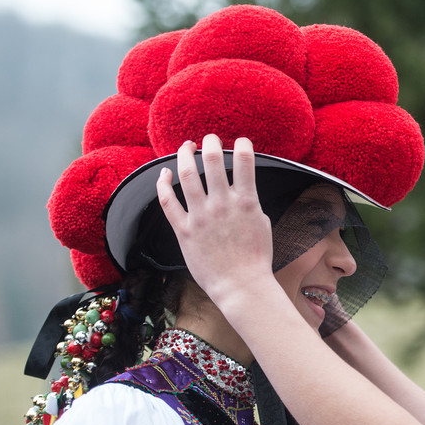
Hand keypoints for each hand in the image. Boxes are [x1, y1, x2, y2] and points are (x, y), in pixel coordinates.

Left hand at [156, 135, 273, 305]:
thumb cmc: (256, 257)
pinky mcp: (184, 230)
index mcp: (247, 202)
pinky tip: (165, 174)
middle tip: (210, 138)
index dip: (243, 145)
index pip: (245, 161)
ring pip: (187, 175)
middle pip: (213, 161)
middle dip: (211, 143)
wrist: (241, 285)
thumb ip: (250, 201)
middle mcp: (222, 205)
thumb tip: (241, 186)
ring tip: (186, 146)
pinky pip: (168, 201)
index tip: (241, 141)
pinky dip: (163, 184)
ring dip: (185, 155)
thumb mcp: (261, 222)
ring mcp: (201, 217)